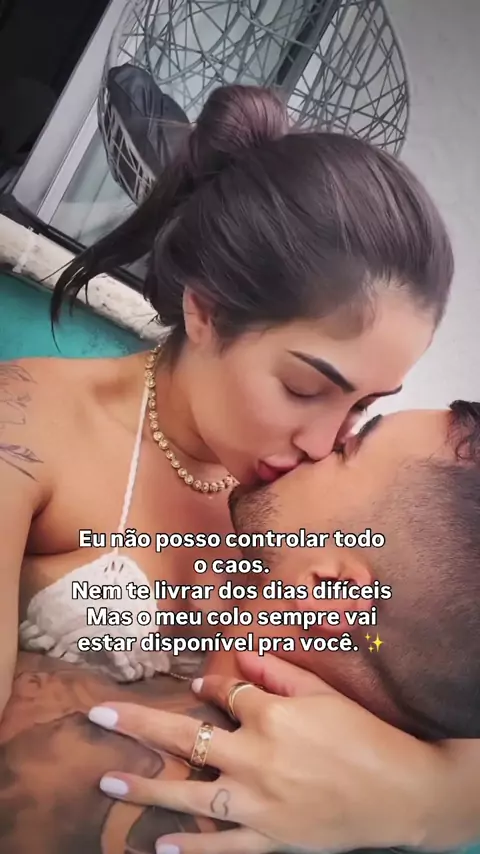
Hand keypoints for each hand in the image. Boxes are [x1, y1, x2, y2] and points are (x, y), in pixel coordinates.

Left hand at [88, 653, 448, 853]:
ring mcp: (259, 802)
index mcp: (270, 715)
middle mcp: (255, 757)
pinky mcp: (270, 838)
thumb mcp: (324, 694)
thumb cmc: (364, 735)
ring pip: (190, 794)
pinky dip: (190, 850)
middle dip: (138, 725)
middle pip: (186, 737)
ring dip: (146, 788)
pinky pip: (222, 847)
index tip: (202, 684)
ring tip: (106, 782)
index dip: (210, 685)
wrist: (400, 792)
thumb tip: (240, 656)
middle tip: (99, 714)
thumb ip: (278, 673)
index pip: (224, 693)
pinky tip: (157, 847)